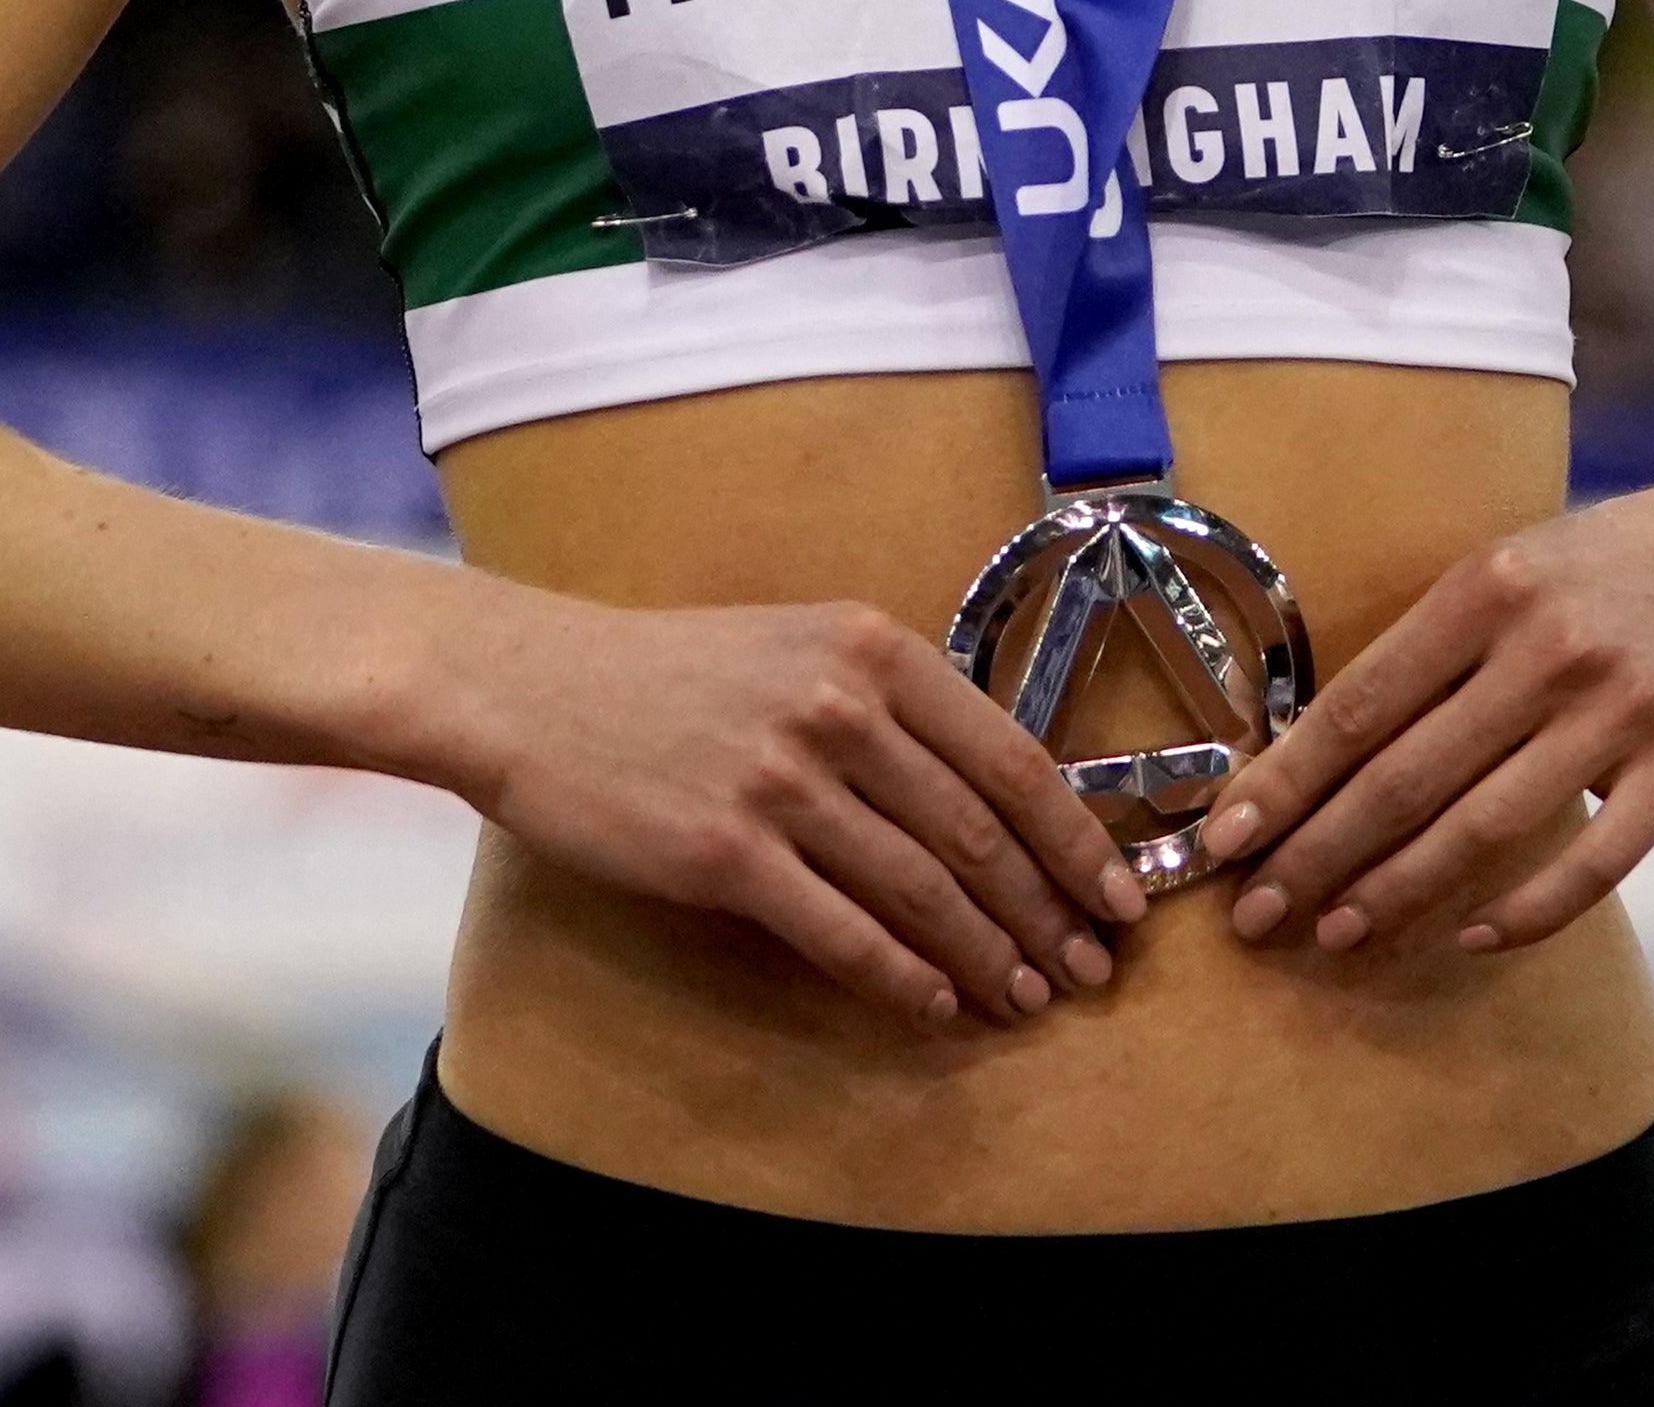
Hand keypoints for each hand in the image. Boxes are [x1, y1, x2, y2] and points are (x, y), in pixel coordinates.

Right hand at [440, 591, 1147, 1030]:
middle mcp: (841, 708)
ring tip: (1027, 999)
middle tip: (1091, 972)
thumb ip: (892, 701)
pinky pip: (838, 932)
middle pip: (980, 833)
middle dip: (1049, 912)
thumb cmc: (670, 671)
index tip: (1121, 897)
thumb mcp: (799, 645)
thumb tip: (992, 790)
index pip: (1013, 759)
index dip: (1079, 840)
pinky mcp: (724, 854)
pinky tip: (935, 1007)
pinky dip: (899, 977)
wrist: (532, 686)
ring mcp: (782, 782)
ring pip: (920, 890)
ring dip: (987, 955)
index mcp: (874, 649)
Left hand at [1208, 458, 1653, 961]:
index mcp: (1490, 586)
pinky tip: (1470, 936)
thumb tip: (1324, 742)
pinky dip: (1524, 909)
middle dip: (1318, 854)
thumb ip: (1441, 644)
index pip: (1362, 703)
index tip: (1225, 838)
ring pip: (1485, 826)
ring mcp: (1623, 710)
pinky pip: (1593, 862)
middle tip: (1257, 914)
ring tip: (1337, 933)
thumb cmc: (1623, 563)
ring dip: (1399, 891)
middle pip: (1406, 776)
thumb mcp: (1522, 562)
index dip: (1286, 779)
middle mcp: (1549, 647)